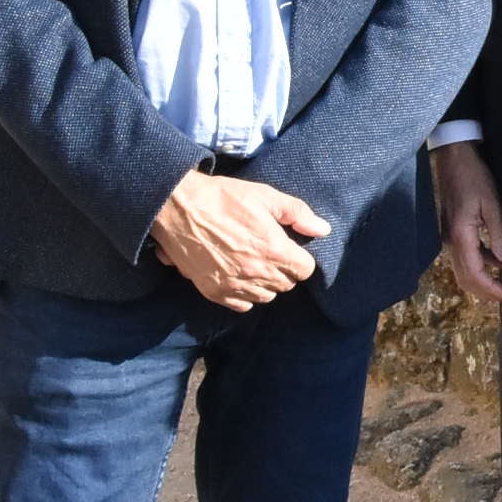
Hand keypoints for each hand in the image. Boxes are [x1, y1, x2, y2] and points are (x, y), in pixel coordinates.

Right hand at [151, 170, 326, 311]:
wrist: (178, 208)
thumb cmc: (223, 198)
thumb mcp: (266, 196)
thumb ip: (298, 214)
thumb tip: (322, 230)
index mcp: (274, 250)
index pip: (305, 270)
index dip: (300, 258)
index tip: (290, 248)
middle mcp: (257, 273)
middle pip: (286, 284)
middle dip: (284, 270)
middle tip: (271, 252)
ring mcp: (234, 285)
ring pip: (266, 296)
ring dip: (265, 283)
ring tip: (255, 263)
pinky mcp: (214, 292)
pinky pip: (242, 305)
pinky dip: (244, 295)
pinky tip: (238, 276)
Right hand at [432, 141, 501, 303]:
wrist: (453, 158)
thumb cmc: (473, 176)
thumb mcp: (491, 203)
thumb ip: (498, 233)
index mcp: (460, 235)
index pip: (474, 273)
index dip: (490, 288)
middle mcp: (450, 240)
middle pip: (464, 277)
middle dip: (484, 291)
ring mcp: (449, 236)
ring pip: (462, 269)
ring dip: (480, 280)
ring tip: (501, 283)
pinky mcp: (452, 230)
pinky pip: (463, 255)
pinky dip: (478, 264)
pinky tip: (495, 261)